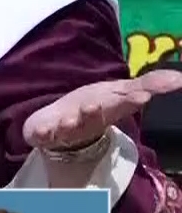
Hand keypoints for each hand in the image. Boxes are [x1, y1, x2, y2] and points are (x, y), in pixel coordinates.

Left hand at [23, 70, 181, 151]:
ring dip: (77, 121)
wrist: (58, 125)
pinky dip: (44, 133)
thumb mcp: (119, 92)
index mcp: (110, 109)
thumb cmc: (93, 106)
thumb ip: (147, 85)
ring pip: (73, 126)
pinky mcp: (45, 134)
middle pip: (98, 116)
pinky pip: (44, 135)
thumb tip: (180, 78)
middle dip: (104, 110)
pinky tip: (45, 130)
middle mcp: (91, 121)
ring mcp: (68, 129)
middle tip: (113, 104)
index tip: (142, 96)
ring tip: (82, 110)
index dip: (132, 100)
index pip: (123, 103)